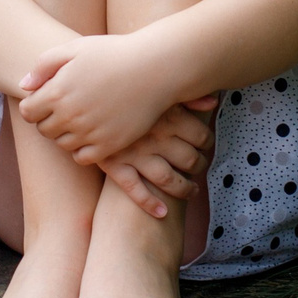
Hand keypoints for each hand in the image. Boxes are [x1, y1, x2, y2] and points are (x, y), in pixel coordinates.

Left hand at [18, 34, 182, 166]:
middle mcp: (70, 116)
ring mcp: (89, 133)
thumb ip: (44, 65)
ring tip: (81, 118)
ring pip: (62, 145)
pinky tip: (92, 132)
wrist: (154, 68)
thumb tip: (24, 86)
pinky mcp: (109, 145)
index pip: (27, 112)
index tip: (47, 99)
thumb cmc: (113, 54)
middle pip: (44, 130)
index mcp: (57, 92)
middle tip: (67, 107)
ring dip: (66, 135)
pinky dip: (82, 149)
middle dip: (49, 120)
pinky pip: (82, 158)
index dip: (34, 105)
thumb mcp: (75, 48)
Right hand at [98, 94, 217, 219]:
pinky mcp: (114, 164)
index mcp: (168, 115)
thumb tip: (213, 102)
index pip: (202, 136)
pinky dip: (149, 203)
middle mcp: (155, 137)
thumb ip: (187, 95)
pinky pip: (134, 189)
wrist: (83, 95)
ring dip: (184, 189)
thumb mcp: (156, 86)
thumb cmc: (124, 85)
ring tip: (191, 191)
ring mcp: (134, 153)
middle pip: (190, 159)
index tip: (206, 144)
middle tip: (200, 166)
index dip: (208, 142)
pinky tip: (162, 212)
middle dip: (199, 166)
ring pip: (169, 180)